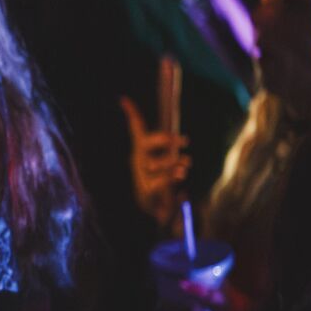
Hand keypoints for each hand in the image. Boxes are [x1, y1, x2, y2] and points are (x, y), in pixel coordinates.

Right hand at [121, 97, 189, 225]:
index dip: (131, 114)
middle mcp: (137, 160)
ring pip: (154, 163)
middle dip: (162, 140)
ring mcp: (139, 175)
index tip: (124, 99)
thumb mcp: (168, 167)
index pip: (136, 129)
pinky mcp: (144, 190)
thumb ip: (173, 157)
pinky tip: (181, 174)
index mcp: (141, 150)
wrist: (152, 212)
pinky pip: (159, 180)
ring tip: (186, 164)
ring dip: (172, 163)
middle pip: (144, 143)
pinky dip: (172, 177)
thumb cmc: (161, 184)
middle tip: (183, 141)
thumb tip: (185, 154)